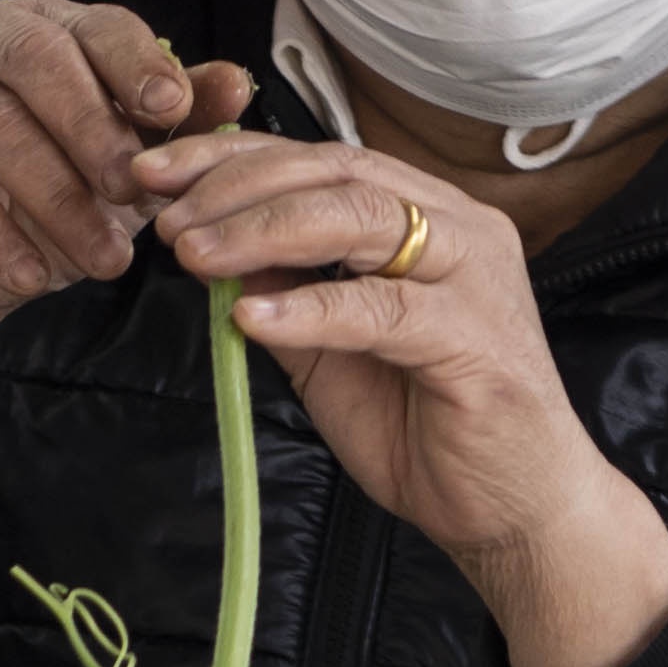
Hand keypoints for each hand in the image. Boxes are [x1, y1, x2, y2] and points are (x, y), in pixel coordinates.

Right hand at [0, 0, 256, 394]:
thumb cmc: (38, 194)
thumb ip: (173, 122)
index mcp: (43, 28)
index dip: (134, 63)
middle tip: (129, 189)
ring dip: (52, 195)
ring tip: (103, 260)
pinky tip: (31, 277)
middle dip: (89, 124)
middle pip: (33, 59)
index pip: (94, 25)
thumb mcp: (117, 160)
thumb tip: (238, 83)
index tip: (172, 110)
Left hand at [133, 129, 667, 666]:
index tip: (156, 174)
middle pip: (336, 172)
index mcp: (428, 216)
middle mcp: (459, 229)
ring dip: (262, 231)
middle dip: (236, 186)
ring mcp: (475, 280)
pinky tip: (250, 319)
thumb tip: (208, 240)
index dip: (233, 158)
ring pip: (359, 220)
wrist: (512, 507)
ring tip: (194, 256)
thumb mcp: (328, 346)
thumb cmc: (426, 422)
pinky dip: (310, 309)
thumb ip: (281, 289)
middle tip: (166, 217)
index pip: (322, 159)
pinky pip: (383, 309)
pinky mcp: (477, 342)